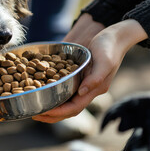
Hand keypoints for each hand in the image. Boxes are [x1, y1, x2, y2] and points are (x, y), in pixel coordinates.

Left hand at [32, 19, 147, 122]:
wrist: (115, 36)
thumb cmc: (110, 47)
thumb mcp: (105, 61)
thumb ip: (96, 78)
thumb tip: (82, 92)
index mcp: (95, 89)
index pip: (75, 107)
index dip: (58, 112)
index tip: (43, 112)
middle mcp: (88, 90)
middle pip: (68, 109)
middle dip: (52, 114)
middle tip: (34, 114)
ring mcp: (83, 84)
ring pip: (66, 101)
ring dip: (51, 106)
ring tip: (36, 107)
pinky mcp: (79, 76)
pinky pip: (65, 89)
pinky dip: (54, 93)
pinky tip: (42, 91)